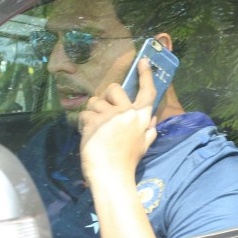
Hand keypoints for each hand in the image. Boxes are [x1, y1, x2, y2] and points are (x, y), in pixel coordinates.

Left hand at [78, 58, 156, 185]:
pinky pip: (84, 114)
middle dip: (107, 96)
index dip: (146, 75)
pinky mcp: (94, 122)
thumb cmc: (127, 162)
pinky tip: (88, 135)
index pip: (148, 92)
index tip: (144, 61)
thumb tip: (153, 120)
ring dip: (93, 112)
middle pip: (115, 88)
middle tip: (104, 109)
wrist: (112, 176)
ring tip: (95, 128)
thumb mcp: (143, 146)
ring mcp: (110, 116)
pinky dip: (83, 123)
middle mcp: (127, 113)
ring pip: (95, 101)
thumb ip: (148, 131)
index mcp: (141, 118)